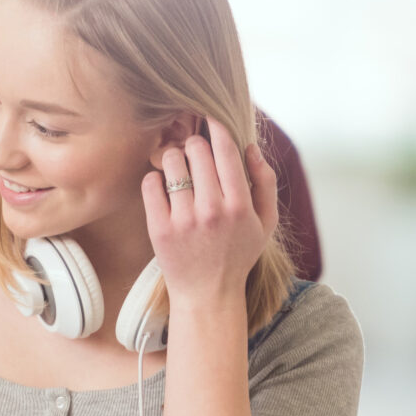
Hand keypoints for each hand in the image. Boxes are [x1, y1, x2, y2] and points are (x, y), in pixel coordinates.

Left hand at [144, 117, 279, 316]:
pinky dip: (154, 178)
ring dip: (174, 158)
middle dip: (194, 144)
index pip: (225, 150)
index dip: (216, 127)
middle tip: (194, 152)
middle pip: (196, 150)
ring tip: (178, 169)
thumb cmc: (238, 254)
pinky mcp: (159, 228)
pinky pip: (150, 183)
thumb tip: (251, 147)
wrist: (208, 295)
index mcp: (240, 205)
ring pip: (171, 162)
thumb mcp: (265, 222)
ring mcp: (184, 220)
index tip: (209, 120)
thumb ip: (266, 182)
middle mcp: (212, 210)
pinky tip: (164, 187)